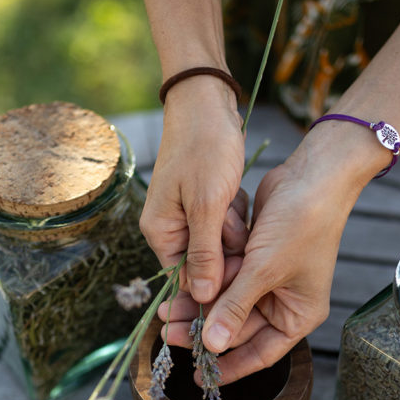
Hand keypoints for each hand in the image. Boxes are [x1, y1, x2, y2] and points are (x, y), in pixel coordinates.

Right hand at [140, 76, 245, 303]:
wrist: (206, 102)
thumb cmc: (204, 148)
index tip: (239, 262)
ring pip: (221, 243)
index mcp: (160, 233)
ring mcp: (187, 215)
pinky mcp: (204, 202)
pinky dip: (235, 211)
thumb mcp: (207, 205)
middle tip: (231, 215)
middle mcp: (170, 228)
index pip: (187, 280)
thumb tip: (204, 297)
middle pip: (207, 262)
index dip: (216, 277)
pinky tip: (236, 192)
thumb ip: (205, 254)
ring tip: (232, 198)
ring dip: (234, 226)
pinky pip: (225, 224)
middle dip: (227, 244)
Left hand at [179, 126, 381, 383]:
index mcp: (298, 315)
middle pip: (237, 327)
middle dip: (203, 328)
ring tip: (165, 309)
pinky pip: (226, 277)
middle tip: (168, 331)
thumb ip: (235, 307)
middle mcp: (284, 302)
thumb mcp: (264, 270)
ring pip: (226, 301)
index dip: (229, 366)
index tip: (199, 376)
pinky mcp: (254, 258)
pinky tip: (182, 282)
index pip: (260, 353)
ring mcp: (268, 279)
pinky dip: (208, 278)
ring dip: (199, 303)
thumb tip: (212, 345)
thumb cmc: (301, 224)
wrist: (312, 175)